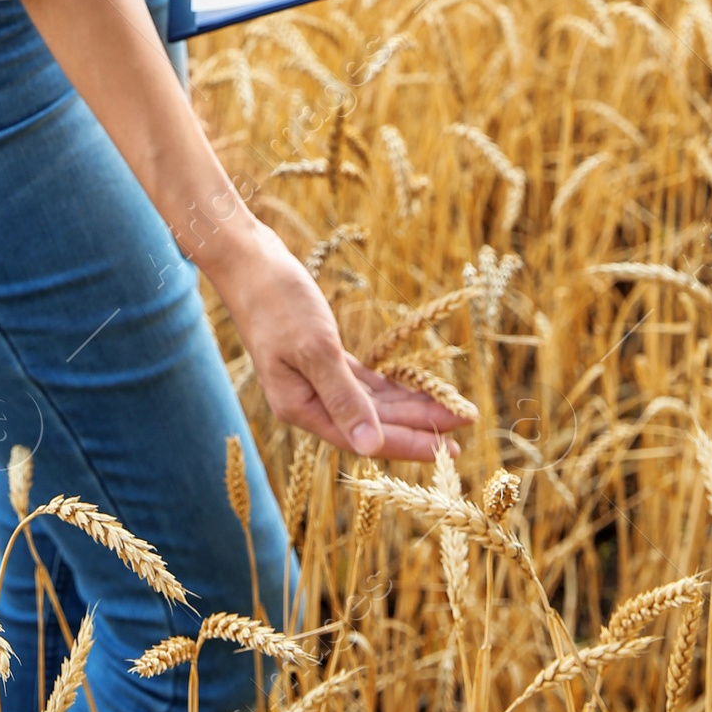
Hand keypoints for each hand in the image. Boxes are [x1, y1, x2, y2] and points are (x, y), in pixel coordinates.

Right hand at [207, 218, 472, 460]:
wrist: (248, 261)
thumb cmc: (277, 301)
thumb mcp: (314, 348)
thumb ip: (344, 398)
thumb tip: (372, 447)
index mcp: (300, 407)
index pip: (364, 439)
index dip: (408, 445)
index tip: (449, 450)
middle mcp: (307, 401)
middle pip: (372, 425)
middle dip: (418, 426)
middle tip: (463, 427)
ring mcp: (313, 380)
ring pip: (371, 404)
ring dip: (409, 407)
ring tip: (449, 410)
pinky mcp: (319, 358)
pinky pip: (362, 383)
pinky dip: (389, 386)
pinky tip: (413, 389)